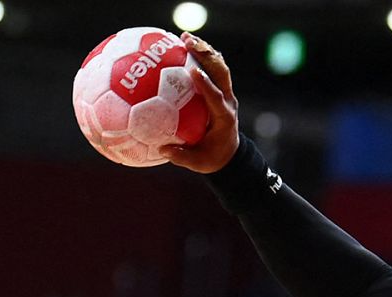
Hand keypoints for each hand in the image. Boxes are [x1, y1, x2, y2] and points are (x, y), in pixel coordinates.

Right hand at [162, 33, 240, 172]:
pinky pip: (212, 69)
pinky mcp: (219, 90)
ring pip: (218, 66)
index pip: (215, 97)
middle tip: (188, 43)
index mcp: (224, 117)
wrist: (229, 153)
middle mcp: (227, 101)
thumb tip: (162, 149)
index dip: (206, 84)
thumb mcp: (198, 163)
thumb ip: (181, 156)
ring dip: (204, 50)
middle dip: (207, 55)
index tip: (193, 71)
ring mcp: (225, 93)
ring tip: (184, 37)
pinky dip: (199, 56)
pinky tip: (180, 47)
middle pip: (221, 72)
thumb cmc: (212, 158)